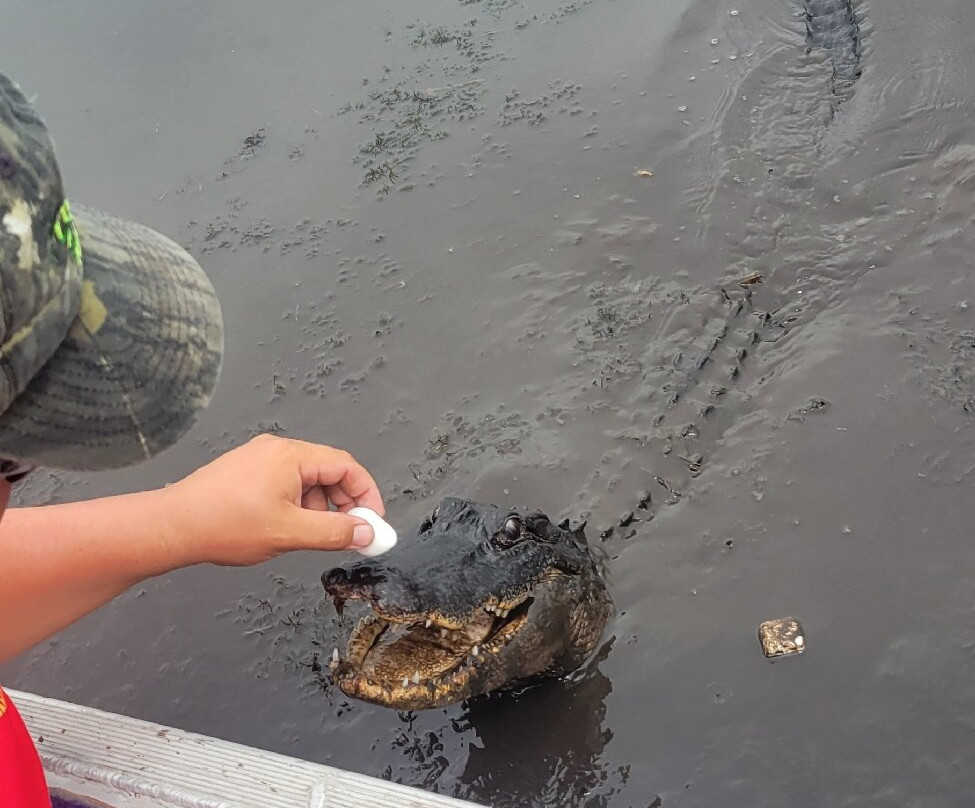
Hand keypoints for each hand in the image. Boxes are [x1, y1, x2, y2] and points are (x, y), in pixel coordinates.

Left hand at [165, 434, 383, 565]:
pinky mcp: (246, 471)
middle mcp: (277, 449)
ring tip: (306, 535)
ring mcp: (260, 458)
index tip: (373, 521)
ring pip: (307, 480)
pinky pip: (285, 483)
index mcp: (292, 456)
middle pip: (328, 471)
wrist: (173, 526)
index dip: (366, 494)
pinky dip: (296, 505)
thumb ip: (334, 533)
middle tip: (349, 533)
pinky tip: (284, 528)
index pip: (346, 466)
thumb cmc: (224, 525)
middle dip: (343, 503)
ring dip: (317, 507)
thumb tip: (364, 533)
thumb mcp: (290, 533)